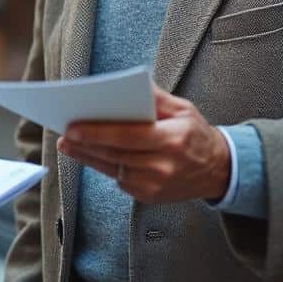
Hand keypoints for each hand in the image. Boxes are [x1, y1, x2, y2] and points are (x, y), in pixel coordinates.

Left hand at [58, 85, 230, 203]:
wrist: (218, 170)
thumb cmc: (197, 134)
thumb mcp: (183, 109)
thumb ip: (156, 97)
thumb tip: (130, 84)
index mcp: (171, 139)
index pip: (127, 136)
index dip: (97, 132)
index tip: (73, 127)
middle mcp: (163, 166)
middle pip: (115, 154)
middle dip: (85, 144)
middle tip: (63, 134)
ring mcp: (155, 185)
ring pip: (113, 169)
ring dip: (88, 157)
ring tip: (68, 145)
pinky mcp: (149, 196)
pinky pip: (120, 180)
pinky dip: (105, 166)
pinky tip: (92, 155)